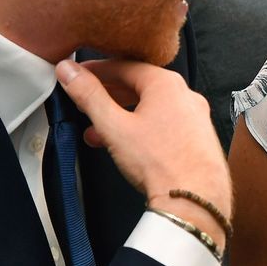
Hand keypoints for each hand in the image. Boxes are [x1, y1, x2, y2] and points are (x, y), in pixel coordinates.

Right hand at [56, 59, 231, 243]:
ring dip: (120, 116)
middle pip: (138, 86)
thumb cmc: (160, 162)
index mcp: (166, 84)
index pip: (124, 66)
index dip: (96, 70)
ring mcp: (194, 117)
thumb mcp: (114, 126)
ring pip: (150, 107)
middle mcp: (185, 95)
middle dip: (107, 95)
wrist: (194, 200)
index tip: (78, 74)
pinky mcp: (197, 138)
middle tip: (84, 101)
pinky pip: (163, 124)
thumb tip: (69, 71)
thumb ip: (89, 96)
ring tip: (96, 130)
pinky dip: (139, 128)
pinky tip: (122, 146)